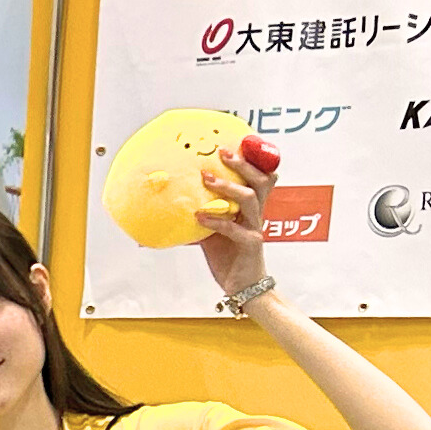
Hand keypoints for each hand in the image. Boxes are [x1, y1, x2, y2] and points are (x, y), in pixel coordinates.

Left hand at [196, 136, 282, 298]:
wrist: (242, 286)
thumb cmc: (228, 257)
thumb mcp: (211, 233)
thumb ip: (199, 217)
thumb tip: (170, 208)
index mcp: (250, 209)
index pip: (259, 178)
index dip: (253, 161)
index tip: (239, 143)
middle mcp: (255, 215)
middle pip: (260, 182)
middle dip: (243, 165)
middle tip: (223, 152)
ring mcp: (254, 228)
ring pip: (250, 200)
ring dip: (228, 187)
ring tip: (207, 179)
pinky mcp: (249, 245)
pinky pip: (234, 229)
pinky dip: (216, 221)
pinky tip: (200, 217)